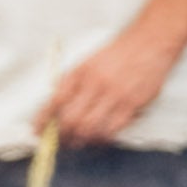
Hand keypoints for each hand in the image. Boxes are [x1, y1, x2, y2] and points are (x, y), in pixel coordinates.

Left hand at [44, 18, 177, 145]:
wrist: (149, 43)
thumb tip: (53, 110)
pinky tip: (98, 140)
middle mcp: (95, 84)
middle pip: (70, 120)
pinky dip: (101, 139)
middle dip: (61, 136)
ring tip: (78, 143)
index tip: (37, 130)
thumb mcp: (87, 62)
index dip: (43, 119)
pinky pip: (112, 130)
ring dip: (80, 140)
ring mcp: (114, 95)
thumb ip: (71, 84)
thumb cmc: (116, 55)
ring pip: (90, 129)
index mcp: (80, 72)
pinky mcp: (132, 104)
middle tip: (60, 142)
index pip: (55, 100)